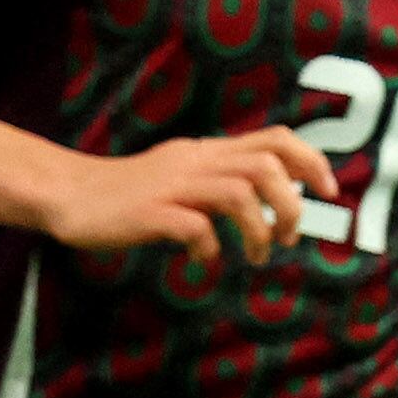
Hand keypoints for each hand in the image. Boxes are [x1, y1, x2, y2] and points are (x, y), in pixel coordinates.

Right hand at [37, 128, 328, 272]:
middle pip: (266, 165)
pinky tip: (202, 259)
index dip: (311, 161)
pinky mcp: (149, 213)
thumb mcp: (184, 172)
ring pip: (239, 194)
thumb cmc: (132, 193)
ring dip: (259, 231)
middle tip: (287, 236)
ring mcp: (172, 186)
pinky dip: (209, 248)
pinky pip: (195, 228)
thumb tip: (275, 193)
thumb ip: (224, 176)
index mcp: (208, 152)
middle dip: (291, 205)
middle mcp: (195, 162)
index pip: (275, 139)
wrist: (69, 195)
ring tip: (256, 255)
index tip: (327, 191)